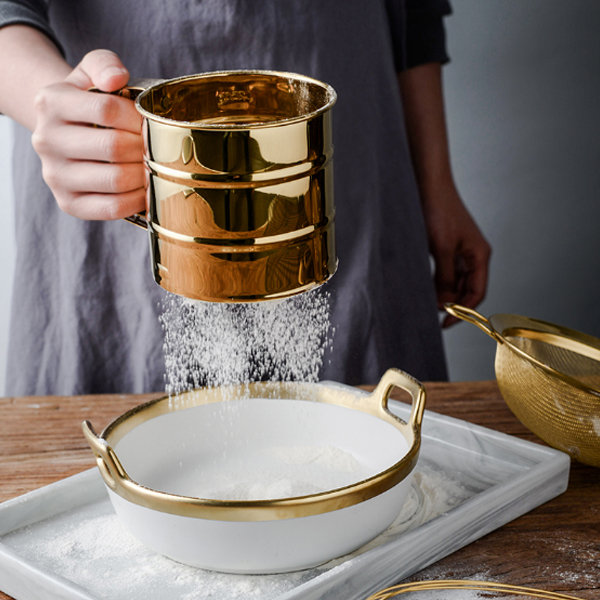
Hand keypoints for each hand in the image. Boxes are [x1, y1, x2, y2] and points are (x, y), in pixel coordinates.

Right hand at [31, 49, 143, 219]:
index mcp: (50, 102)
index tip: (149, 121)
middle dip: (145, 147)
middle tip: (158, 147)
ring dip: (145, 174)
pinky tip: (146, 189)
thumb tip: (116, 78)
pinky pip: (112, 207)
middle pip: (114, 147)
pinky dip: (137, 200)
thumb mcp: (92, 72)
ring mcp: (55, 175)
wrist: (68, 132)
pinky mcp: (68, 203)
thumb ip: (105, 64)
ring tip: (155, 166)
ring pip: (115, 180)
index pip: (107, 109)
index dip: (138, 117)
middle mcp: (45, 140)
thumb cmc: (90, 101)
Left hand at [422, 182, 490, 327]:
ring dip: (443, 294)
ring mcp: (460, 252)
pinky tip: (426, 288)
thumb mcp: (441, 249)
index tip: (445, 323)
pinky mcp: (447, 247)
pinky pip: (446, 272)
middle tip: (432, 315)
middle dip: (452, 304)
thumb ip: (445, 277)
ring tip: (427, 303)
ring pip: (455, 282)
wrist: (428, 186)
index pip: (477, 293)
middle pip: (467, 290)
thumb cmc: (438, 211)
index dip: (464, 311)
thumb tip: (445, 303)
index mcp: (479, 256)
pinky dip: (437, 283)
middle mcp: (474, 255)